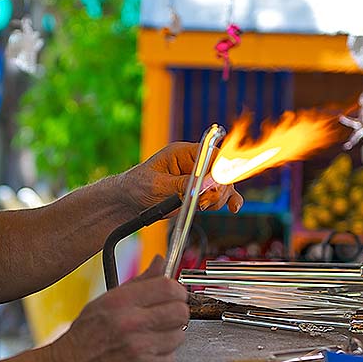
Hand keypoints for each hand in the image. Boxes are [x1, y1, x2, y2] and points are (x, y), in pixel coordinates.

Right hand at [45, 257, 188, 361]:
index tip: (174, 294)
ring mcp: (140, 350)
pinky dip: (163, 355)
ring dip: (169, 334)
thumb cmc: (86, 334)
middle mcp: (130, 325)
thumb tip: (160, 262)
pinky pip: (171, 357)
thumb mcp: (106, 299)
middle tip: (166, 314)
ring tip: (151, 335)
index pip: (169, 288)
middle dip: (176, 311)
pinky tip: (146, 352)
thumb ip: (139, 281)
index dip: (176, 290)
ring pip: (179, 335)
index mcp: (120, 302)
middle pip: (180, 311)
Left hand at [121, 142, 242, 214]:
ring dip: (219, 198)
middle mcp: (194, 164)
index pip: (211, 154)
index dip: (219, 167)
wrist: (129, 201)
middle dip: (218, 188)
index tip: (218, 183)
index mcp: (183, 153)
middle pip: (221, 171)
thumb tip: (203, 184)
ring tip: (202, 206)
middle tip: (205, 201)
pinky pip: (218, 196)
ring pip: (222, 186)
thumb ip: (181, 184)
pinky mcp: (198, 194)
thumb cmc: (138, 185)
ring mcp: (198, 179)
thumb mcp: (157, 184)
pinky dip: (227, 201)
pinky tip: (233, 208)